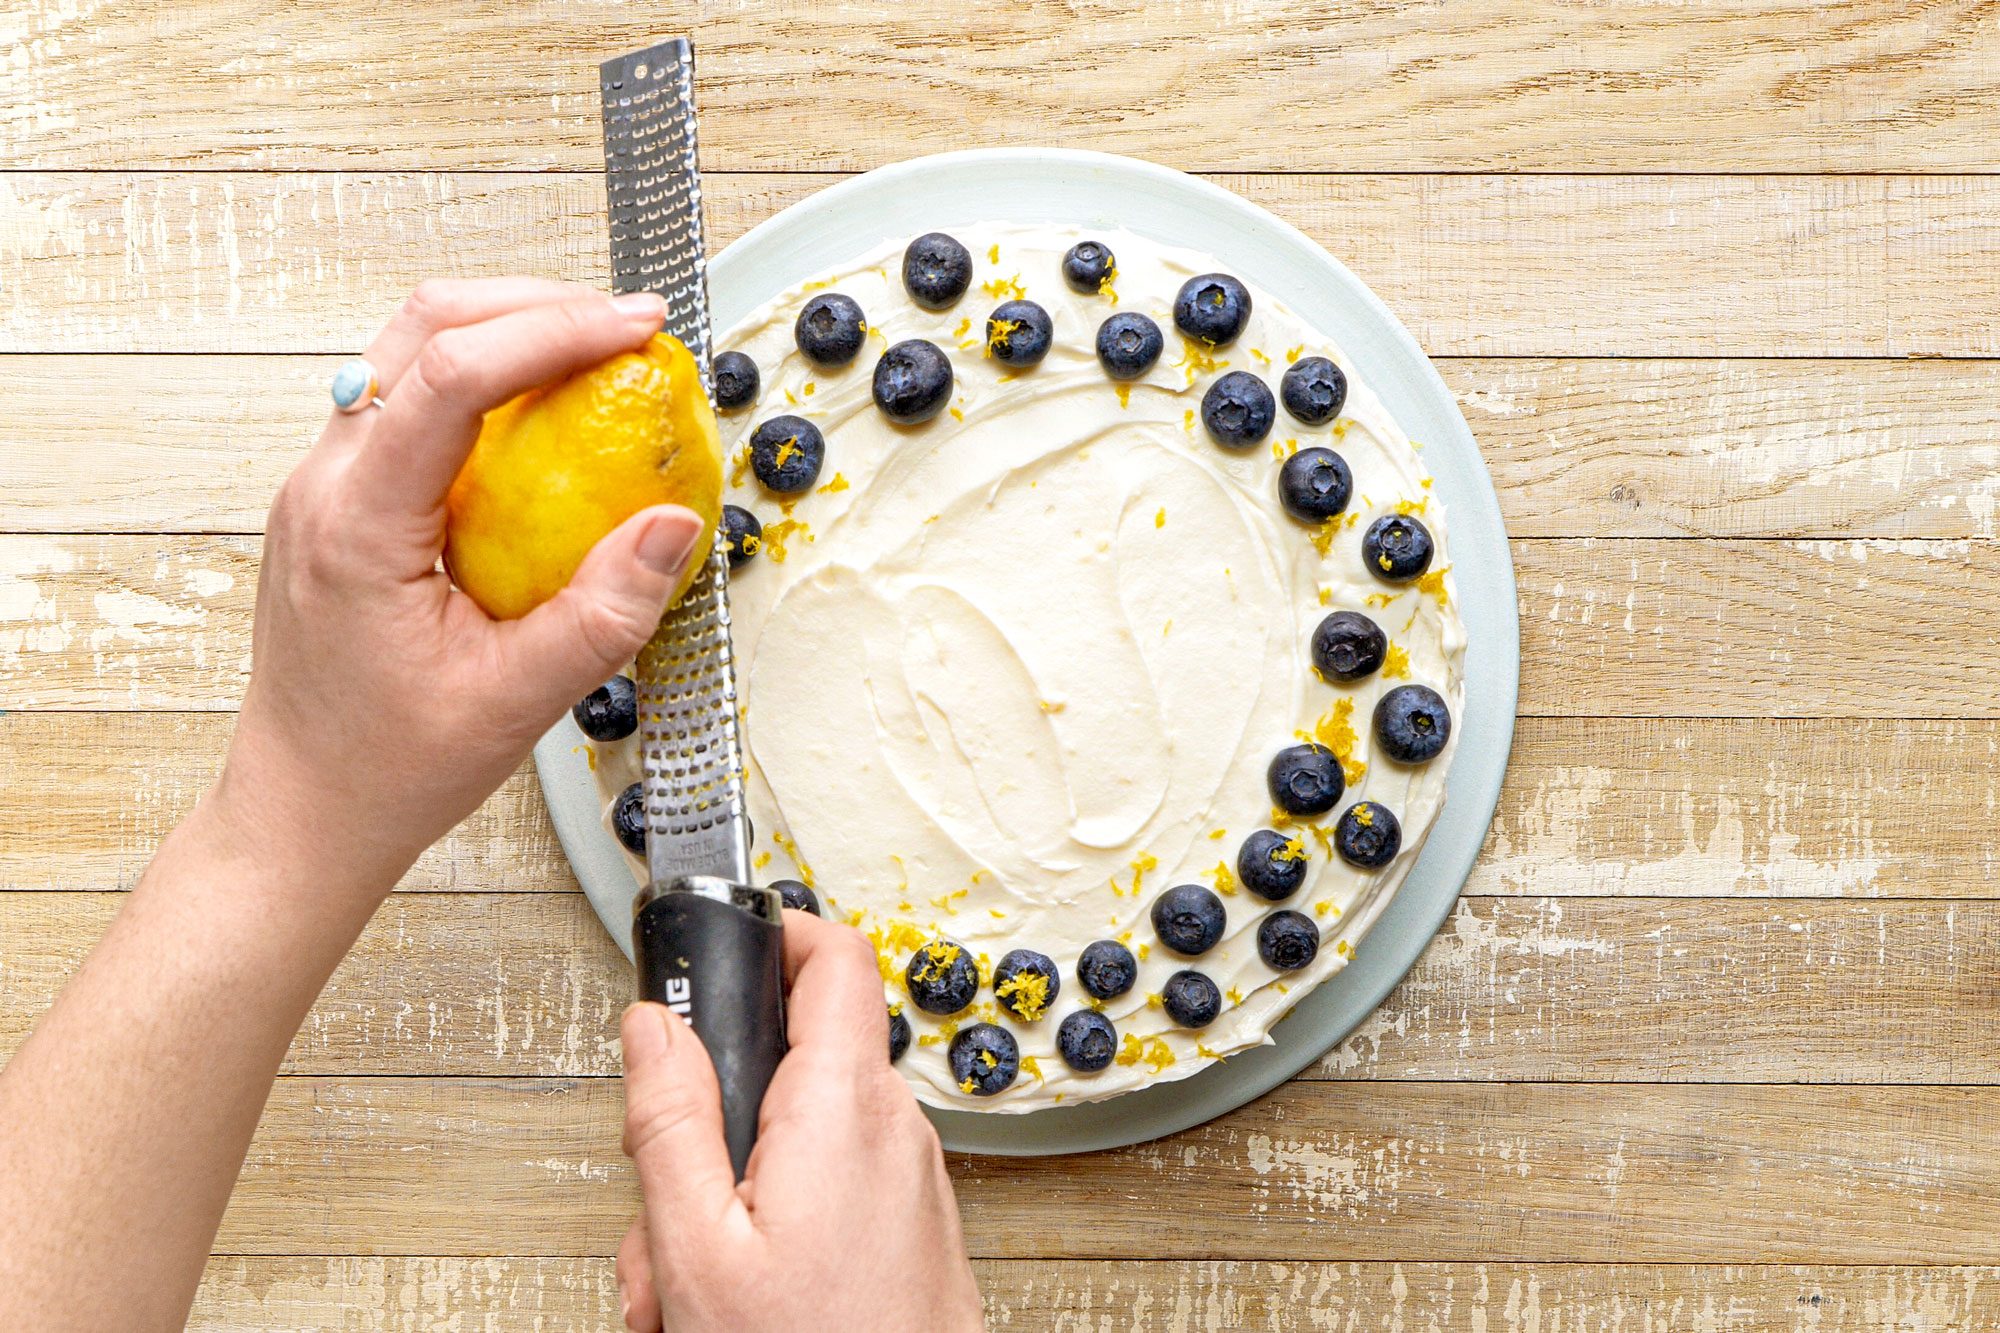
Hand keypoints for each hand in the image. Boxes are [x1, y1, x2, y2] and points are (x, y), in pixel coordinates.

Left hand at [216, 278, 706, 902]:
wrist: (305, 812)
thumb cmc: (388, 767)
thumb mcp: (516, 703)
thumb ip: (604, 614)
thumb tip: (674, 525)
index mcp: (355, 523)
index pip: (450, 375)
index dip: (552, 332)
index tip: (635, 329)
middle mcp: (325, 483)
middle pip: (423, 326)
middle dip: (535, 305)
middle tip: (630, 327)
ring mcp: (325, 484)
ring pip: (409, 348)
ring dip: (507, 331)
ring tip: (597, 352)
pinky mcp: (343, 499)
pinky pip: (411, 399)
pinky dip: (486, 381)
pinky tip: (548, 416)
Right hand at [616, 912, 984, 1331]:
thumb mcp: (699, 1244)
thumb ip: (671, 1120)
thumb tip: (653, 1028)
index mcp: (842, 1107)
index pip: (833, 955)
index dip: (777, 932)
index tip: (722, 952)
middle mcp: (892, 1129)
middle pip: (790, 1064)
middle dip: (711, 1120)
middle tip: (664, 1204)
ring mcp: (909, 1180)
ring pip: (796, 1140)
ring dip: (728, 1194)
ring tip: (691, 1286)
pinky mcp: (912, 1226)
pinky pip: (829, 1189)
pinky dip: (772, 1226)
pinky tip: (738, 1298)